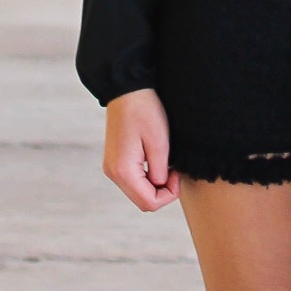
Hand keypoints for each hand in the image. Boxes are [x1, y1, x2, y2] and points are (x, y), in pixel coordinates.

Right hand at [103, 88, 179, 211]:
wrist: (126, 88)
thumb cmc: (144, 111)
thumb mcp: (160, 143)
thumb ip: (161, 172)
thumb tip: (162, 187)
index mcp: (122, 171)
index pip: (149, 203)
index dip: (169, 195)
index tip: (177, 173)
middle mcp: (113, 173)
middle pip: (142, 200)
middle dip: (163, 191)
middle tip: (175, 169)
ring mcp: (112, 167)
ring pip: (139, 191)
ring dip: (156, 184)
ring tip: (167, 162)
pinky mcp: (115, 160)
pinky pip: (134, 179)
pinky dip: (148, 176)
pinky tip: (157, 159)